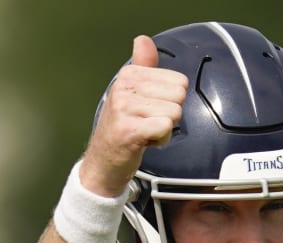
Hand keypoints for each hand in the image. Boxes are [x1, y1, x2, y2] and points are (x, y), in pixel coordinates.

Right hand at [81, 34, 187, 196]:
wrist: (104, 162)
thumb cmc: (122, 128)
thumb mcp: (132, 93)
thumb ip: (143, 66)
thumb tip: (143, 40)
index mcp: (129, 74)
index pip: (178, 81)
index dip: (170, 100)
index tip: (149, 110)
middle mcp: (124, 87)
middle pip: (179, 96)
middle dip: (169, 115)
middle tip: (148, 123)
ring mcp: (125, 108)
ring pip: (173, 113)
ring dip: (164, 129)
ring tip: (145, 132)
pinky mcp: (129, 130)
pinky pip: (165, 127)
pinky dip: (161, 139)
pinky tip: (144, 142)